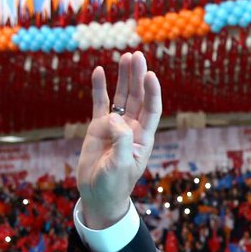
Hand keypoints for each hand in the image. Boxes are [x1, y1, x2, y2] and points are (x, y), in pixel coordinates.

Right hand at [76, 53, 162, 228]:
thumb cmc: (114, 184)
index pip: (151, 109)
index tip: (150, 75)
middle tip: (137, 56)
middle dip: (138, 77)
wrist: (98, 195)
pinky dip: (99, 88)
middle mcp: (131, 128)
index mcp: (143, 138)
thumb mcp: (120, 166)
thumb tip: (114, 117)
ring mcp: (115, 126)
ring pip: (121, 96)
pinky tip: (98, 71)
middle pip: (138, 97)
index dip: (152, 92)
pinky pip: (100, 103)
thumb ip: (121, 141)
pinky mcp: (98, 127)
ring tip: (126, 56)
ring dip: (124, 77)